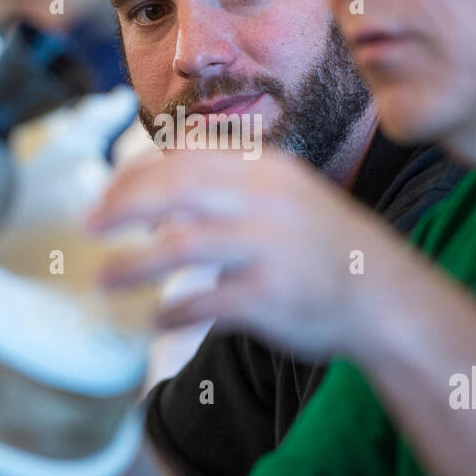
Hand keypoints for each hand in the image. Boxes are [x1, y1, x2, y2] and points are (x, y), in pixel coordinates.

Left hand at [87, 149, 425, 359]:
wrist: (385, 296)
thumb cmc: (324, 246)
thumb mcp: (286, 191)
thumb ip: (232, 178)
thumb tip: (166, 167)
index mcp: (265, 169)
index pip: (185, 155)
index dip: (137, 173)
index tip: (107, 195)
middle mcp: (265, 200)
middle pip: (176, 187)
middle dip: (123, 204)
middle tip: (89, 224)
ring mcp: (269, 247)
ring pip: (182, 245)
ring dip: (134, 263)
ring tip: (104, 278)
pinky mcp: (271, 296)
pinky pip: (206, 301)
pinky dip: (174, 312)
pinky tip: (155, 320)